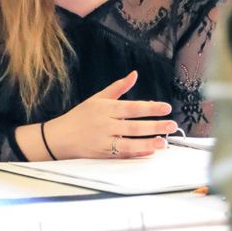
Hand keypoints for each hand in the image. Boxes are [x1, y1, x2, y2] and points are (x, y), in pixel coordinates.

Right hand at [44, 70, 178, 158]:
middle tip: (171, 124)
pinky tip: (150, 151)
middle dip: (155, 126)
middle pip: (134, 127)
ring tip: (164, 142)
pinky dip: (136, 153)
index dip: (150, 108)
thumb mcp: (97, 98)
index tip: (166, 108)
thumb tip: (134, 74)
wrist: (59, 137)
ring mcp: (103, 141)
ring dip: (148, 143)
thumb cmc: (80, 116)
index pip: (132, 107)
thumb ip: (118, 87)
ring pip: (129, 144)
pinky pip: (122, 155)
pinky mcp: (102, 155)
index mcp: (105, 108)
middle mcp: (105, 125)